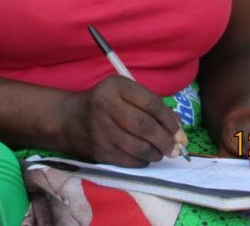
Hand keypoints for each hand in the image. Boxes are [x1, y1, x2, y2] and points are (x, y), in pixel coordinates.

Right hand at [60, 75, 186, 166]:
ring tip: (159, 152)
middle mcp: (106, 106)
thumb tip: (180, 132)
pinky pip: (130, 161)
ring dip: (156, 153)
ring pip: (139, 147)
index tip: (179, 133)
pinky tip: (143, 156)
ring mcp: (101, 130)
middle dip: (166, 140)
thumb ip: (153, 107)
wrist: (69, 120)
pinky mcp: (99, 151)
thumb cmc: (106, 104)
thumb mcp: (125, 94)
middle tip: (175, 149)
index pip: (151, 104)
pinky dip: (143, 161)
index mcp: (115, 87)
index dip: (170, 121)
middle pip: (145, 126)